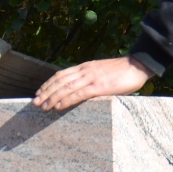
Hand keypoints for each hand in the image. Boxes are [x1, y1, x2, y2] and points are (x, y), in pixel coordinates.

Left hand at [32, 56, 152, 111]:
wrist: (137, 65)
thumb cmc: (122, 71)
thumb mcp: (101, 71)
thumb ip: (91, 78)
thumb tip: (82, 89)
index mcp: (85, 67)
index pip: (61, 75)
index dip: (48, 83)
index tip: (39, 92)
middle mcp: (85, 71)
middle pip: (59, 81)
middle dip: (45, 92)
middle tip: (35, 102)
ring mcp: (91, 78)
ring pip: (66, 88)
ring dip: (52, 97)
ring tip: (43, 106)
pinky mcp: (100, 86)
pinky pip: (79, 94)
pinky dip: (66, 100)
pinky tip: (58, 106)